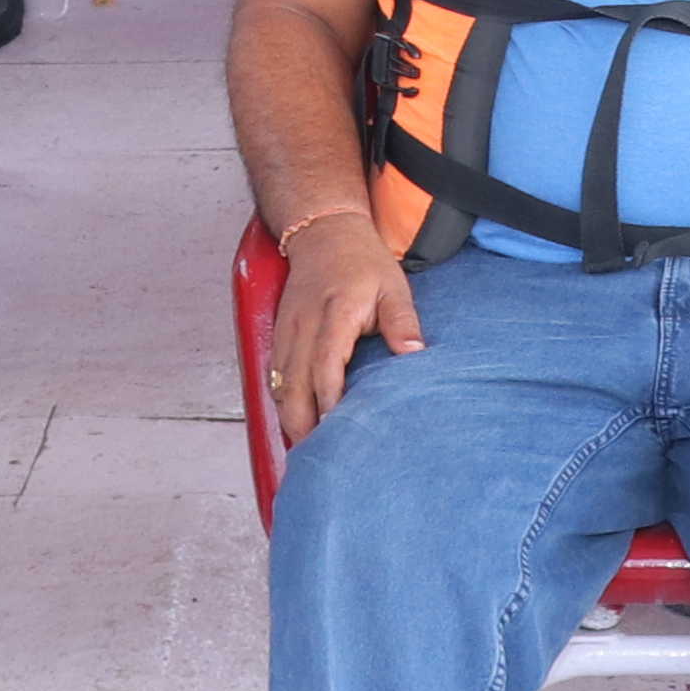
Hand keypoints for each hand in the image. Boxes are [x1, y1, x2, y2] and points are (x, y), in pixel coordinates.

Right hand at [263, 213, 423, 445]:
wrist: (324, 232)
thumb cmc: (362, 261)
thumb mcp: (393, 286)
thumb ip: (402, 321)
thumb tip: (414, 353)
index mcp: (333, 316)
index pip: (324, 368)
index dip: (328, 402)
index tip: (339, 431)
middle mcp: (303, 327)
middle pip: (293, 386)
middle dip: (302, 424)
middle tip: (319, 458)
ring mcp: (287, 331)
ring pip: (279, 384)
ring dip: (290, 417)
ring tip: (307, 449)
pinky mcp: (279, 334)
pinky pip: (275, 375)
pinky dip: (283, 400)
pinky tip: (296, 419)